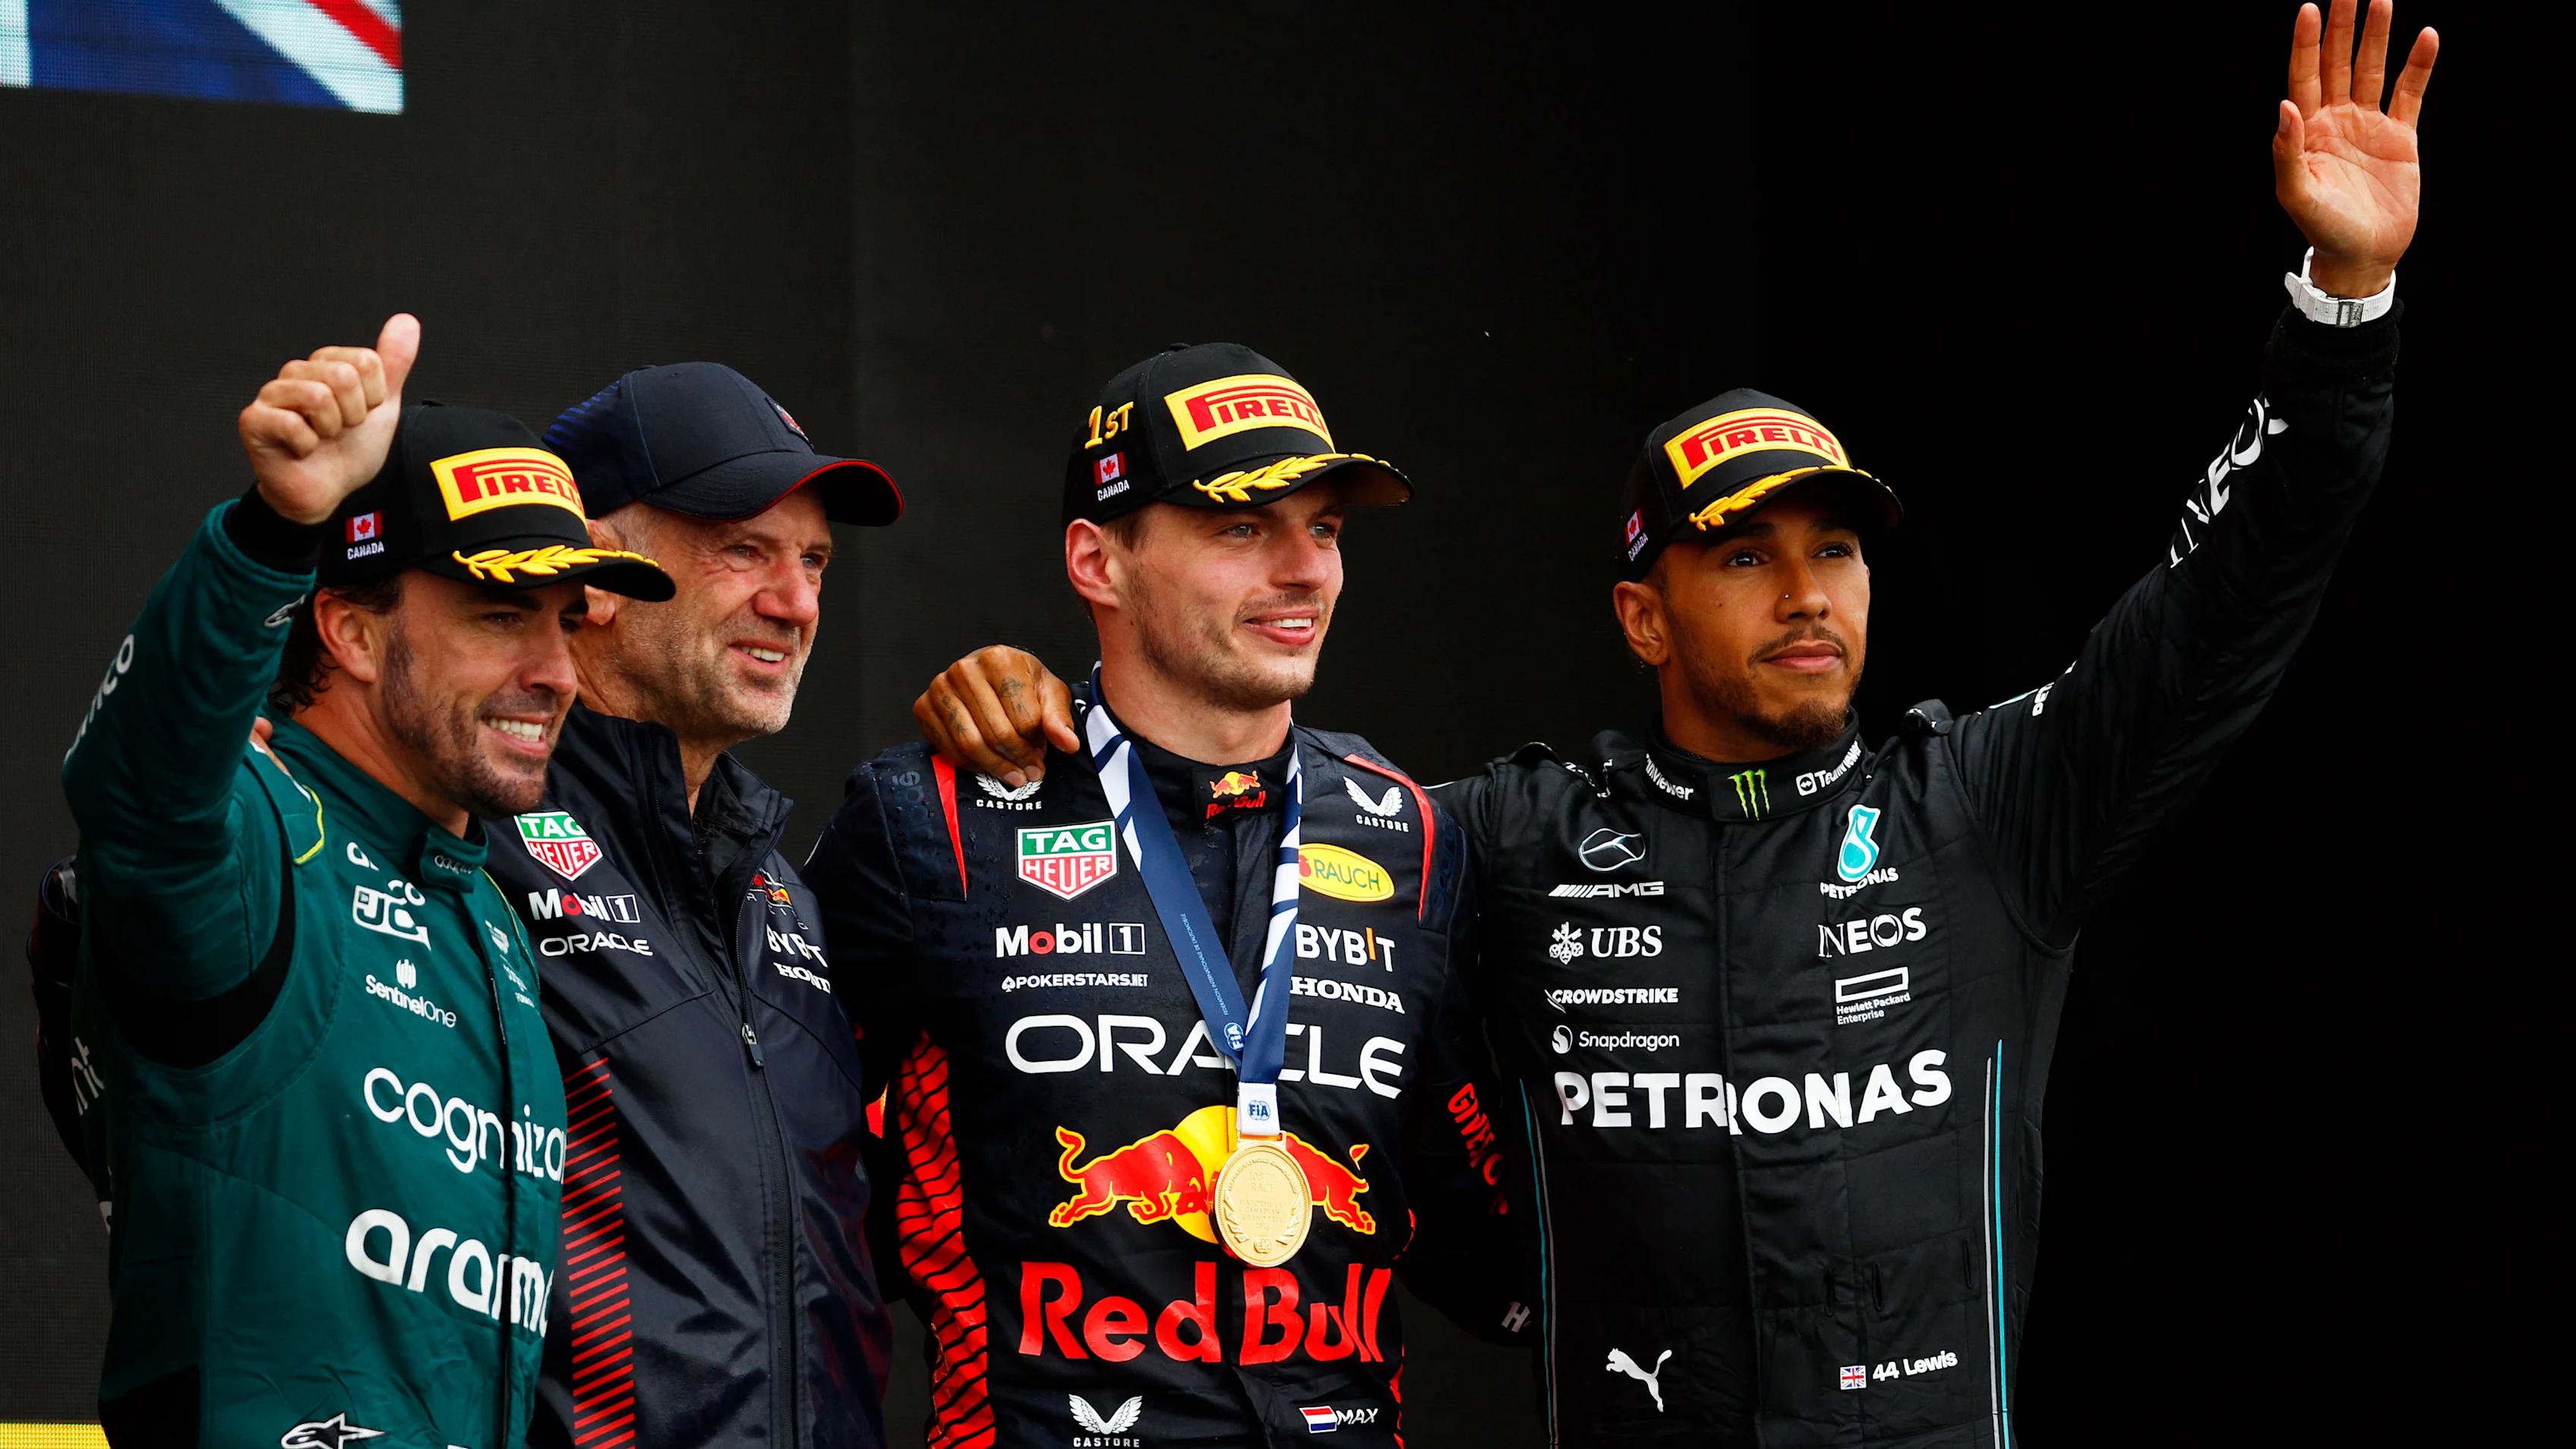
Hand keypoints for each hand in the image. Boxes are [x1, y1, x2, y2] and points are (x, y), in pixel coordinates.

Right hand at [238, 314, 420, 524]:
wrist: (328, 491)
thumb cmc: (349, 449)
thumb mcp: (381, 405)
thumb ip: (393, 363)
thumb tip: (407, 320)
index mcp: (324, 364)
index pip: (367, 361)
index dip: (373, 397)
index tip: (360, 415)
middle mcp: (295, 372)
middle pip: (343, 376)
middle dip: (353, 414)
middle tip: (339, 430)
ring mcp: (271, 394)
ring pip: (318, 396)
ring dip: (331, 429)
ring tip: (321, 438)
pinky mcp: (253, 420)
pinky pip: (293, 424)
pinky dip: (308, 446)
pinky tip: (301, 450)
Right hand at [913, 646, 1077, 786]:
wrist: (990, 674)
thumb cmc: (1023, 683)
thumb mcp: (1049, 693)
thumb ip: (1058, 718)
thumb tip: (1068, 744)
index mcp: (999, 659)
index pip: (1023, 718)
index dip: (1036, 745)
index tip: (1042, 759)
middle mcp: (965, 669)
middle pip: (996, 733)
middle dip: (1017, 760)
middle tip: (1030, 775)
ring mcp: (940, 687)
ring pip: (970, 744)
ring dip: (994, 767)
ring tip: (1013, 776)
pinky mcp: (923, 706)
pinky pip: (947, 748)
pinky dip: (969, 764)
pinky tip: (986, 765)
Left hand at [2274, 0, 2436, 297]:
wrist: (2362, 254)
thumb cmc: (2323, 229)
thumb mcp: (2297, 195)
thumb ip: (2286, 152)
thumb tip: (2285, 105)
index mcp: (2307, 131)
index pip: (2304, 76)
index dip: (2307, 44)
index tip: (2310, 9)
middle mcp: (2336, 120)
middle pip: (2338, 63)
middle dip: (2342, 28)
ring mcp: (2368, 125)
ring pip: (2371, 70)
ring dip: (2376, 37)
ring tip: (2382, 1)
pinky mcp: (2400, 136)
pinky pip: (2410, 93)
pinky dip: (2418, 66)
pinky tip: (2425, 38)